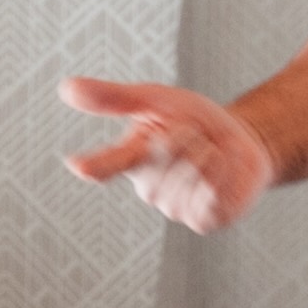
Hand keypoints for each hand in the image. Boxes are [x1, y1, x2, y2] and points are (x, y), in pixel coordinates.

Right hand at [56, 75, 272, 236]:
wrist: (241, 143)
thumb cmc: (193, 120)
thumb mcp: (155, 100)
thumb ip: (113, 98)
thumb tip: (66, 87)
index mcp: (132, 158)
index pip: (110, 163)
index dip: (97, 164)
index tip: (80, 166)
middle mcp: (149, 188)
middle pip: (167, 148)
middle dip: (187, 131)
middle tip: (194, 134)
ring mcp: (175, 207)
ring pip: (194, 168)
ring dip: (210, 150)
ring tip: (210, 153)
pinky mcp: (204, 220)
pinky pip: (212, 192)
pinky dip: (223, 172)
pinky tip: (222, 171)